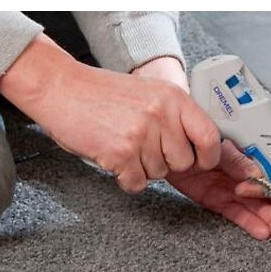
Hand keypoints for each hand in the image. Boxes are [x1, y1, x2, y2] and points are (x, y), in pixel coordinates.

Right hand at [0, 35, 220, 192]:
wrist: (60, 89)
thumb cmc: (98, 93)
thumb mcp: (146, 93)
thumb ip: (171, 115)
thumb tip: (192, 147)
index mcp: (173, 97)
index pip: (210, 136)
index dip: (206, 156)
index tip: (198, 162)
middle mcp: (162, 115)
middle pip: (182, 163)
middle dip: (163, 162)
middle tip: (140, 148)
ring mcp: (142, 135)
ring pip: (157, 175)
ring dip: (139, 167)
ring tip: (120, 145)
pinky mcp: (121, 154)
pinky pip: (136, 183)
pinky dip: (123, 177)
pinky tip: (111, 157)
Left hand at [167, 140, 270, 242]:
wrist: (174, 145)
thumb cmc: (199, 138)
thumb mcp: (222, 146)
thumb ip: (239, 162)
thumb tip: (257, 175)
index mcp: (251, 159)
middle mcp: (244, 176)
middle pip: (270, 198)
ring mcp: (231, 189)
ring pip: (256, 209)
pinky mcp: (217, 200)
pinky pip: (236, 213)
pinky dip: (249, 222)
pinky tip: (262, 231)